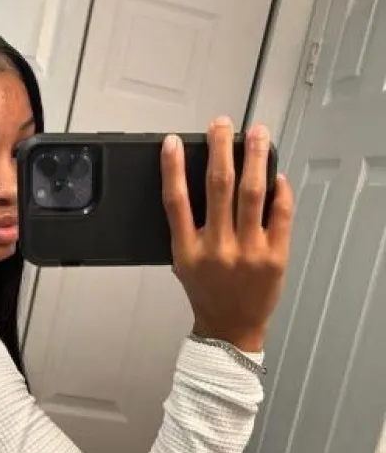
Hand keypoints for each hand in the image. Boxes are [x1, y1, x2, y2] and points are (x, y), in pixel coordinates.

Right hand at [161, 116, 293, 352]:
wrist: (231, 328)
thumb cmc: (206, 293)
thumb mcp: (183, 263)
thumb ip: (187, 229)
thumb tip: (197, 185)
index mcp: (188, 250)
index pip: (176, 201)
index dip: (172, 169)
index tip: (173, 142)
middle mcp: (217, 248)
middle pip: (218, 187)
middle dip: (220, 150)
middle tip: (222, 125)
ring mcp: (249, 251)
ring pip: (252, 193)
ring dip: (254, 158)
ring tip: (257, 135)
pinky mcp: (276, 256)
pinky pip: (280, 214)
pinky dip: (280, 191)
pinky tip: (277, 173)